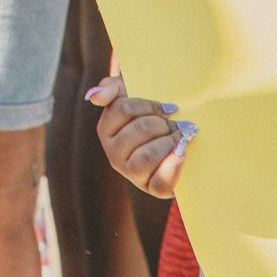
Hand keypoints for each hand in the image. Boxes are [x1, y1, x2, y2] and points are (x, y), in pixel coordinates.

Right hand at [88, 75, 195, 197]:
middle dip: (163, 123)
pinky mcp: (151, 188)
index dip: (150, 105)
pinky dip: (174, 166)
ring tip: (183, 136)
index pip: (124, 109)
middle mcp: (113, 153)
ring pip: (148, 155)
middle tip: (178, 123)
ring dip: (170, 141)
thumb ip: (110, 88)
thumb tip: (94, 96)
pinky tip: (182, 152)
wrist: (172, 137)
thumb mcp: (128, 91)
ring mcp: (131, 173)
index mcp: (105, 129)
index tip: (168, 107)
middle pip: (140, 129)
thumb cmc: (149, 112)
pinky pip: (160, 181)